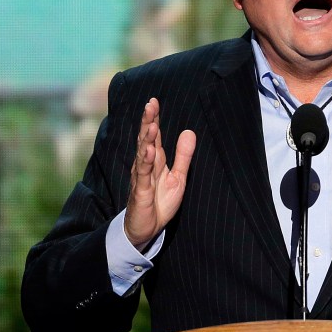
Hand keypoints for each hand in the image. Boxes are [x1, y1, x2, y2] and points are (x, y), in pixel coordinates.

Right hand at [125, 98, 196, 248]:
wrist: (146, 229)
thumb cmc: (160, 202)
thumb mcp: (178, 177)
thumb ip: (183, 156)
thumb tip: (189, 131)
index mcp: (155, 161)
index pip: (153, 136)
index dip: (153, 119)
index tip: (154, 101)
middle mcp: (145, 166)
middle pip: (146, 140)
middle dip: (148, 122)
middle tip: (150, 104)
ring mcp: (142, 178)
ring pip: (143, 155)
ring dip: (146, 139)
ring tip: (151, 124)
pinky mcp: (141, 192)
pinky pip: (144, 175)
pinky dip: (146, 163)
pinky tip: (149, 151)